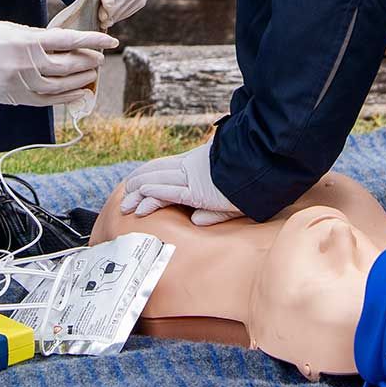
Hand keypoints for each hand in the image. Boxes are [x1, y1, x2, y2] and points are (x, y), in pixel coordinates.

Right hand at [0, 17, 117, 107]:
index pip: (70, 41)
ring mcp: (23, 84)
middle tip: (100, 58)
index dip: (93, 41)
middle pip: (69, 65)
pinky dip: (65, 98)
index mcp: (29, 42)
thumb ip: (38, 38)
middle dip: (89, 61)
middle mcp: (29, 65)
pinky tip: (78, 94)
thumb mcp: (12, 29)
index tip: (110, 41)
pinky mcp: (17, 97)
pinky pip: (47, 100)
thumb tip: (62, 44)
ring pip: (62, 86)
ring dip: (81, 80)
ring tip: (92, 75)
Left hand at [118, 142, 241, 225]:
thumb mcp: (228, 197)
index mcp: (196, 166)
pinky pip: (170, 192)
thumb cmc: (248, 182)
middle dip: (137, 186)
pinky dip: (154, 194)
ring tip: (126, 204)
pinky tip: (142, 198)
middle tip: (124, 198)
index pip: (165, 170)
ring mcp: (193, 179)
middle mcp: (190, 169)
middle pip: (156, 175)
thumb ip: (211, 210)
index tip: (135, 185)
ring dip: (139, 193)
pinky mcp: (197, 190)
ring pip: (158, 182)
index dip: (148, 176)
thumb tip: (195, 220)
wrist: (261, 168)